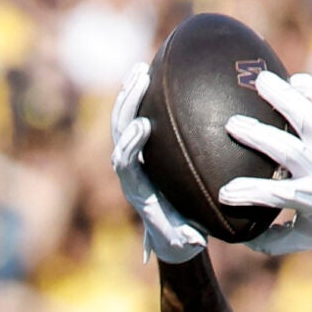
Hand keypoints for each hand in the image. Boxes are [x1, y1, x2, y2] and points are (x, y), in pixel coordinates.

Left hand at [110, 63, 209, 263]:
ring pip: (122, 120)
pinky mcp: (140, 146)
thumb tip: (194, 238)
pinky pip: (133, 117)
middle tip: (139, 82)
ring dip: (129, 94)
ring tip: (141, 68)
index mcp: (136, 190)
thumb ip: (186, 240)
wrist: (169, 233)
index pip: (125, 163)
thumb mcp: (184, 242)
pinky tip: (149, 73)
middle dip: (126, 107)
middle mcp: (128, 169)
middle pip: (118, 132)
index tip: (142, 126)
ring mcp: (132, 155)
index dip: (129, 144)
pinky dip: (138, 96)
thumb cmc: (180, 238)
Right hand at [218, 71, 311, 248]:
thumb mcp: (306, 237)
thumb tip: (240, 239)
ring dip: (286, 98)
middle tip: (231, 123)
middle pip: (290, 151)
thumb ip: (274, 242)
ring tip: (261, 81)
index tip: (225, 192)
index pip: (277, 196)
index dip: (250, 194)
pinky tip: (295, 81)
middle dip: (259, 136)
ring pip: (311, 118)